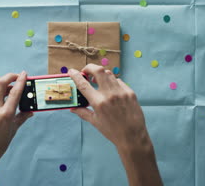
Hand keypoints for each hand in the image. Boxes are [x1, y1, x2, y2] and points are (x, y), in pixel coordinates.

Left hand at [0, 72, 32, 185]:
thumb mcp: (12, 132)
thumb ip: (21, 118)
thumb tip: (30, 111)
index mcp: (5, 114)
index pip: (15, 92)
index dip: (20, 81)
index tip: (24, 74)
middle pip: (0, 84)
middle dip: (9, 77)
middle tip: (17, 77)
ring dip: (4, 89)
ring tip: (11, 92)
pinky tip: (0, 106)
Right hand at [69, 65, 162, 185]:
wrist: (133, 136)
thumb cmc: (112, 131)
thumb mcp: (95, 122)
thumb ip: (83, 112)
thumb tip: (72, 108)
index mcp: (98, 102)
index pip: (84, 84)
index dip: (76, 76)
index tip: (71, 71)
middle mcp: (110, 94)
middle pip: (98, 71)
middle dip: (90, 68)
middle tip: (86, 72)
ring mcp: (121, 92)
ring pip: (109, 74)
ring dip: (101, 75)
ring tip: (97, 81)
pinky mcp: (130, 92)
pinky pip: (119, 82)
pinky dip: (112, 82)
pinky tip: (111, 89)